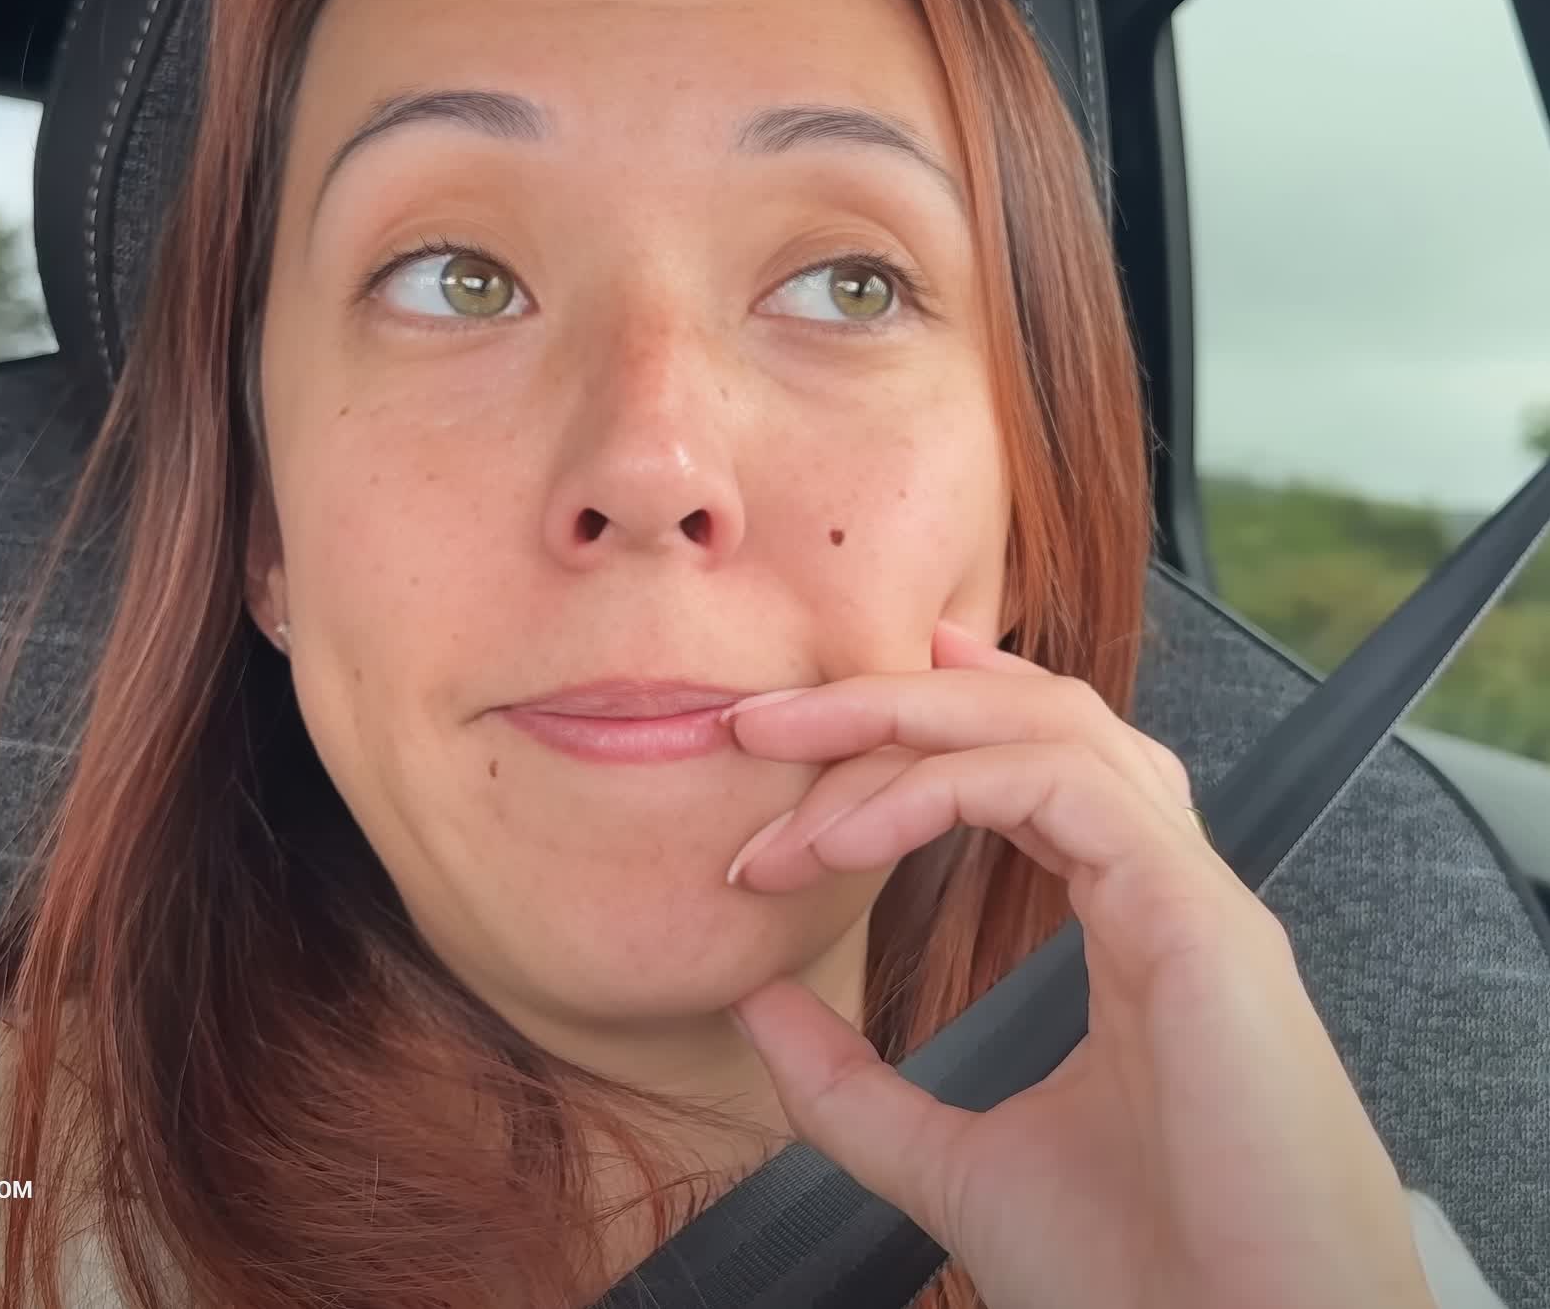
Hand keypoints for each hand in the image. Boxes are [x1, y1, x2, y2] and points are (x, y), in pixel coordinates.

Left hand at [718, 620, 1436, 1308]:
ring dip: (901, 719)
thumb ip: (848, 1084)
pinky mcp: (1200, 920)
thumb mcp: (948, 1165)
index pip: (1026, 770)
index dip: (912, 735)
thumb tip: (750, 1001)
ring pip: (1051, 725)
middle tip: (760, 720)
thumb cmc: (1137, 1287)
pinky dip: (941, 787)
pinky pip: (1061, 790)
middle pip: (1031, 719)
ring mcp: (1192, 898)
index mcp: (1131, 928)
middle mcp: (1166, 891)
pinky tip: (846, 838)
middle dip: (885, 700)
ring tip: (779, 747)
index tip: (787, 757)